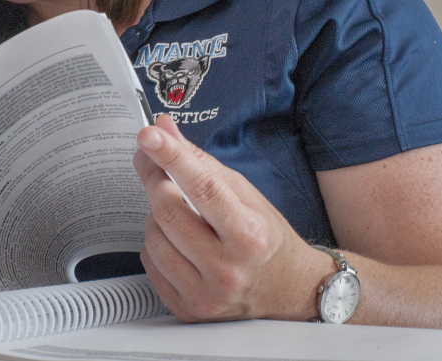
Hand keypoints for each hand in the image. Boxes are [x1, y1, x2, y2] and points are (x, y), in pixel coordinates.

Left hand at [133, 115, 327, 321]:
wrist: (291, 290)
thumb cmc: (266, 237)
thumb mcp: (244, 193)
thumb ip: (199, 162)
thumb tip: (163, 130)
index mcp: (249, 234)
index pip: (202, 188)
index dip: (171, 158)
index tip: (149, 136)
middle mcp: (228, 269)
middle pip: (169, 213)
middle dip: (153, 178)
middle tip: (149, 159)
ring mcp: (207, 295)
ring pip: (153, 239)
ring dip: (155, 216)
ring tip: (178, 213)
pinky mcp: (189, 311)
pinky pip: (151, 266)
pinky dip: (156, 245)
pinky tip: (175, 241)